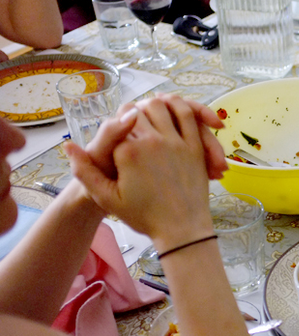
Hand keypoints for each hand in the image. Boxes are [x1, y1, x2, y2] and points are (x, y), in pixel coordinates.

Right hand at [68, 96, 214, 242]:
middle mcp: (151, 142)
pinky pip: (188, 114)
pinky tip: (172, 109)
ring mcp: (175, 142)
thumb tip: (67, 145)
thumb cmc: (144, 216)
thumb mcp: (107, 198)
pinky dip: (179, 106)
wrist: (181, 229)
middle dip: (132, 114)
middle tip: (132, 126)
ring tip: (149, 116)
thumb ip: (84, 171)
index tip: (117, 138)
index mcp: (127, 153)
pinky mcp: (195, 145)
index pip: (115, 123)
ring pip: (161, 105)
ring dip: (153, 106)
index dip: (115, 128)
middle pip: (137, 110)